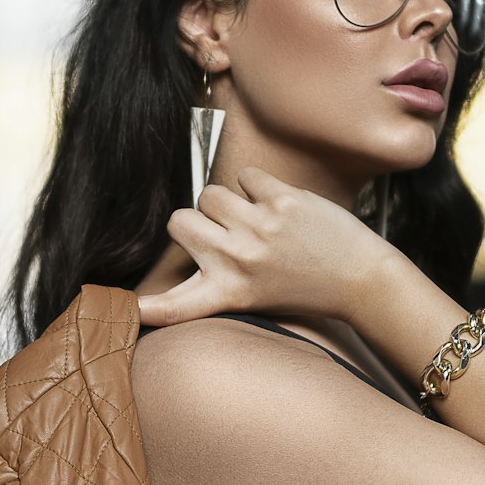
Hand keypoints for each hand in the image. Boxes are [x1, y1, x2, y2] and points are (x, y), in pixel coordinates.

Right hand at [137, 167, 388, 326]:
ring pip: (211, 193)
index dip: (145, 307)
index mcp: (228, 293)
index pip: (174, 306)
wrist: (359, 277)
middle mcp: (238, 262)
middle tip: (226, 235)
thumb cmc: (303, 285)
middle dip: (196, 221)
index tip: (124, 309)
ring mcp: (260, 229)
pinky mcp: (282, 201)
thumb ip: (215, 274)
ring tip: (256, 220)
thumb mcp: (252, 296)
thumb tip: (185, 237)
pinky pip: (245, 175)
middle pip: (179, 221)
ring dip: (228, 201)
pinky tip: (277, 206)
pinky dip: (257, 185)